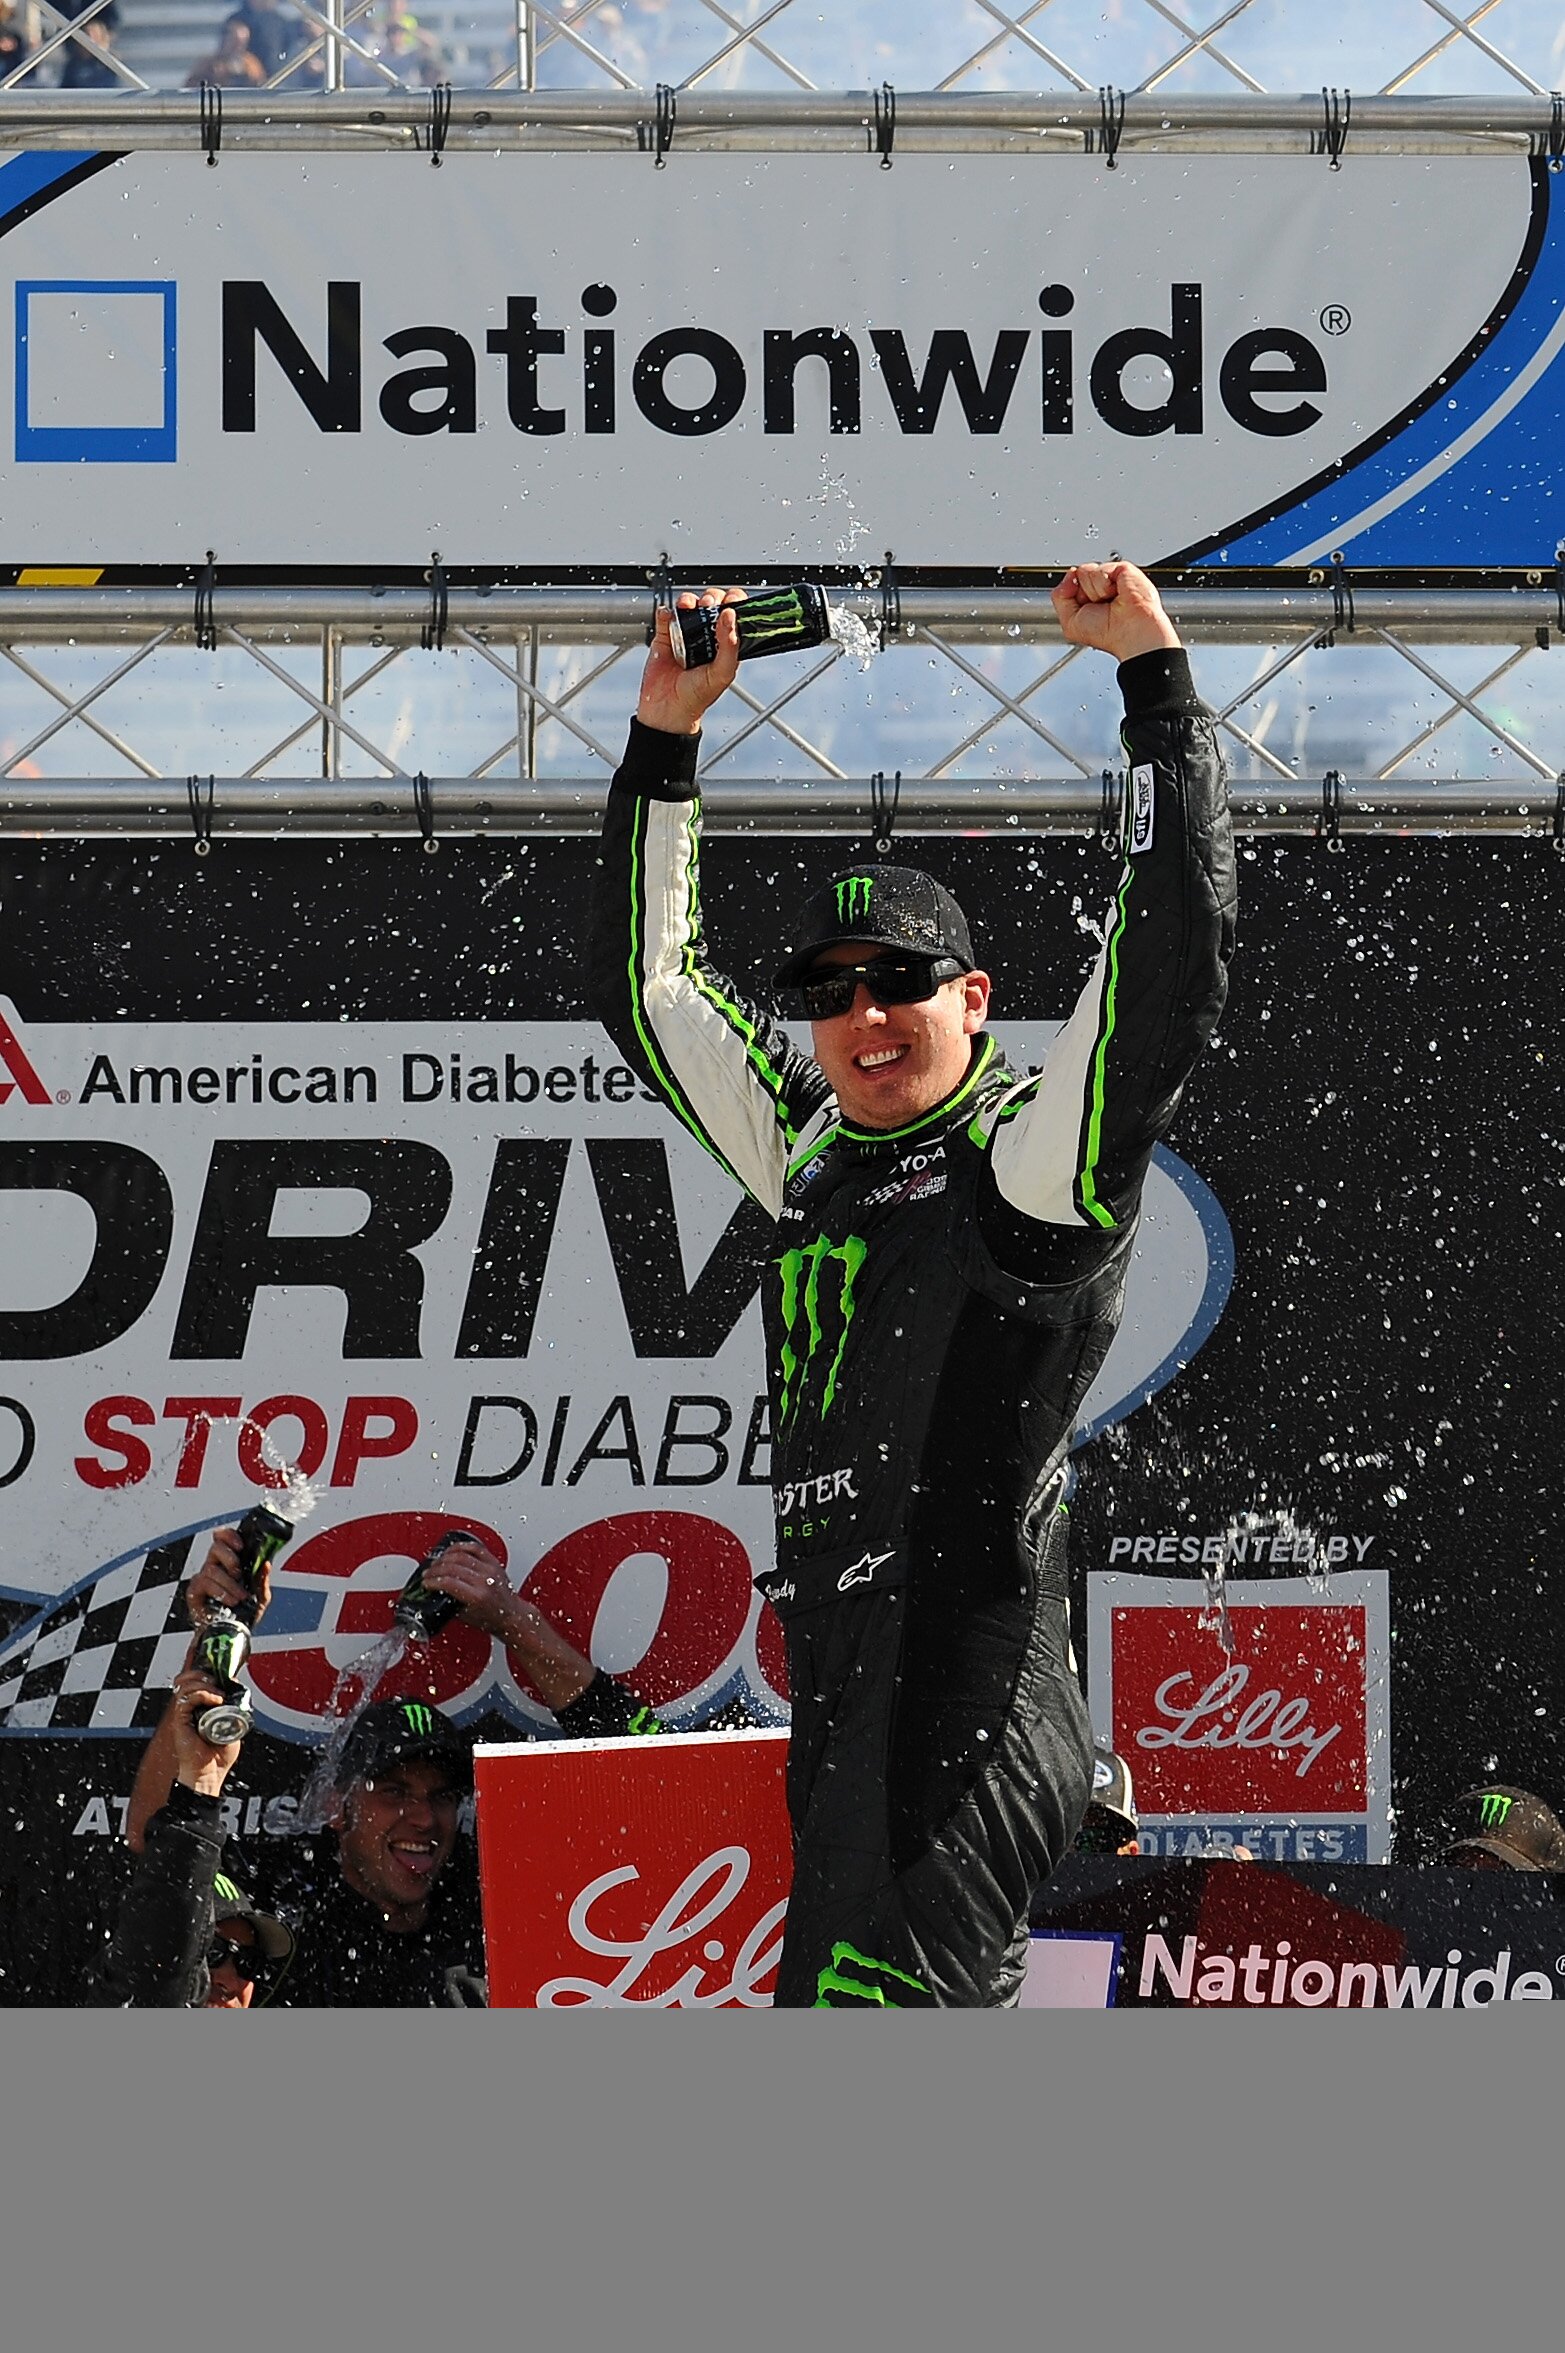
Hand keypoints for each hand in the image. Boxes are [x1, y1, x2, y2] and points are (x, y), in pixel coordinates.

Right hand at [168, 1650, 242, 1795]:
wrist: (210, 1776)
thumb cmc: (218, 1758)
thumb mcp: (231, 1728)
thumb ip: (232, 1712)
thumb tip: (239, 1695)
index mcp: (199, 1709)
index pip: (195, 1681)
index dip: (206, 1671)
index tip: (222, 1672)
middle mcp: (189, 1710)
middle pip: (185, 1679)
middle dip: (200, 1672)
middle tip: (216, 1679)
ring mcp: (183, 1715)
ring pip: (184, 1685)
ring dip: (204, 1683)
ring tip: (218, 1693)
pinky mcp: (180, 1722)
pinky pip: (185, 1700)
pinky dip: (202, 1694)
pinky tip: (216, 1700)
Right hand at [185, 1527, 270, 1627]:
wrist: (231, 1636)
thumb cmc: (243, 1614)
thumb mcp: (260, 1597)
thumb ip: (262, 1580)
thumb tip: (266, 1564)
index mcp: (230, 1562)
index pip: (223, 1538)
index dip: (229, 1536)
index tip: (241, 1545)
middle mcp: (215, 1567)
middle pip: (216, 1547)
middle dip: (230, 1558)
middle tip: (239, 1573)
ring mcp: (203, 1578)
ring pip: (212, 1568)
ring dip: (229, 1583)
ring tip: (239, 1597)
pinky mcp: (194, 1592)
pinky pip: (204, 1583)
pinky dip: (219, 1592)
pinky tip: (229, 1601)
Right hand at [420, 1541, 594, 1711]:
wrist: (512, 1615)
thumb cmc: (492, 1618)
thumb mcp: (466, 1617)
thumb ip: (449, 1605)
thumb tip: (434, 1595)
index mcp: (477, 1596)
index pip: (449, 1583)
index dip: (433, 1581)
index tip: (425, 1583)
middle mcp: (485, 1581)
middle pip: (452, 1567)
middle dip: (435, 1569)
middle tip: (427, 1573)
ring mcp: (491, 1570)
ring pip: (461, 1555)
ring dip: (444, 1558)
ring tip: (436, 1562)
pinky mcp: (494, 1562)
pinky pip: (475, 1548)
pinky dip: (461, 1546)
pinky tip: (451, 1550)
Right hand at [635, 588, 744, 736]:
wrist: (667, 710)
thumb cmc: (696, 698)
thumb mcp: (722, 674)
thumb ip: (730, 646)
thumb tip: (730, 616)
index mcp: (725, 644)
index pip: (734, 615)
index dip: (734, 602)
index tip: (730, 601)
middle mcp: (707, 636)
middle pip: (713, 603)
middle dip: (711, 598)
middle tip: (708, 605)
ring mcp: (685, 634)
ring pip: (690, 605)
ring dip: (689, 600)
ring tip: (688, 607)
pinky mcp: (665, 636)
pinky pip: (666, 615)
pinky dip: (667, 611)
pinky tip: (669, 617)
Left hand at [1052, 561, 1180, 661]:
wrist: (1130, 632)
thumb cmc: (1108, 634)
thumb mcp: (1070, 623)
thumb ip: (1060, 597)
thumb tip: (1069, 576)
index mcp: (1089, 599)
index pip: (1070, 582)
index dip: (1072, 594)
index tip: (1085, 607)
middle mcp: (1101, 587)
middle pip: (1077, 575)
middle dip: (1083, 593)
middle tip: (1099, 607)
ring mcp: (1112, 577)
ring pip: (1086, 572)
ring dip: (1095, 591)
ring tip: (1109, 602)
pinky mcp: (1122, 569)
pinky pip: (1100, 570)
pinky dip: (1105, 585)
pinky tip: (1116, 594)